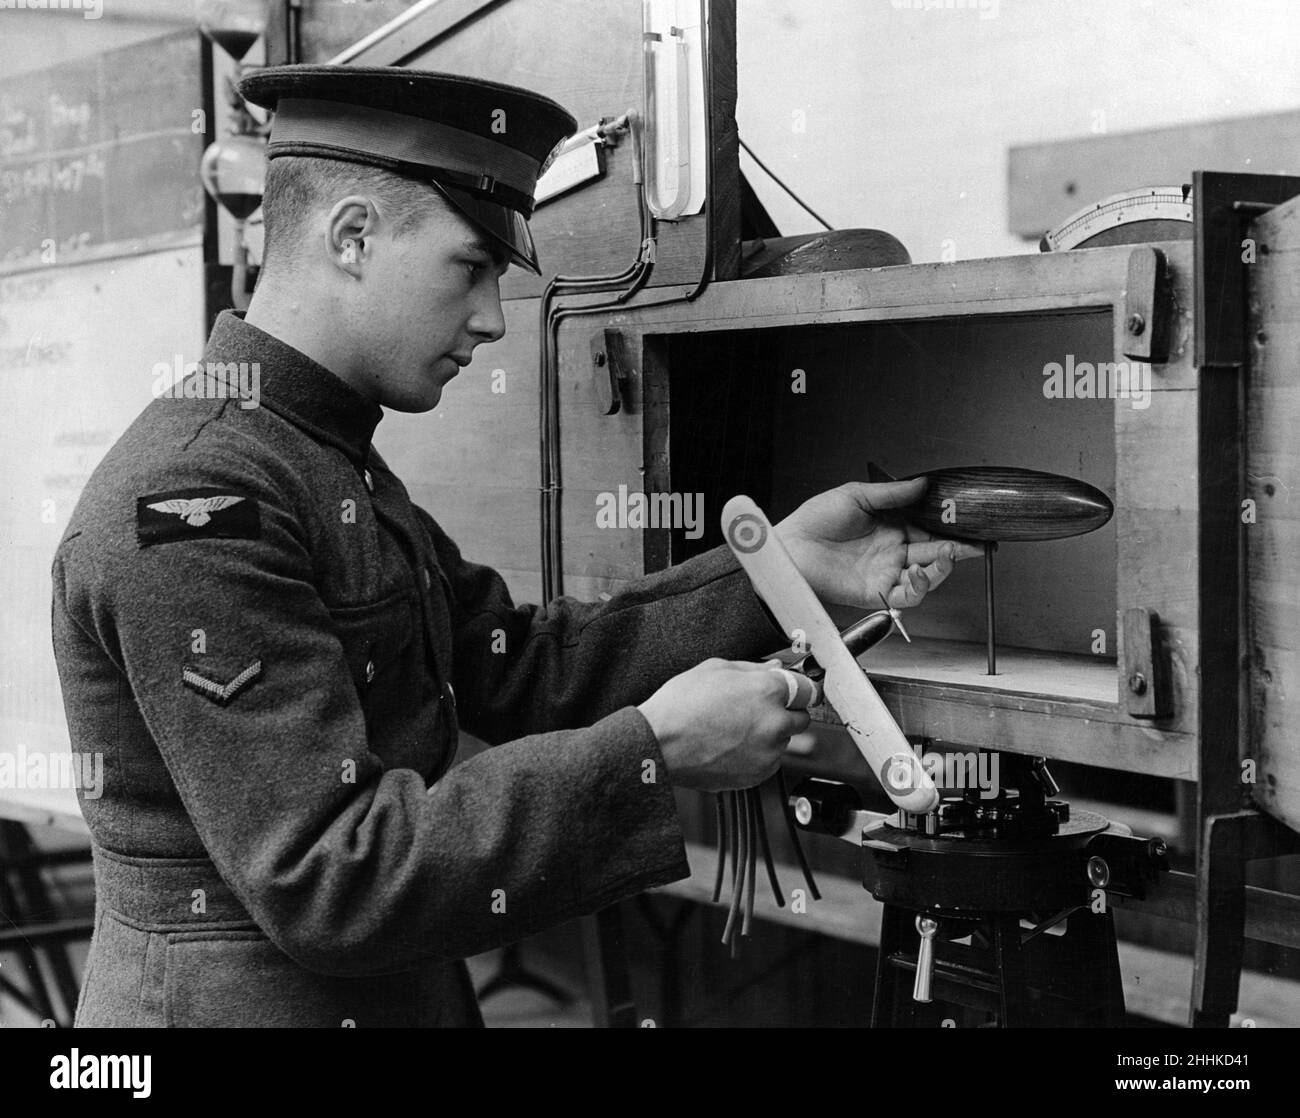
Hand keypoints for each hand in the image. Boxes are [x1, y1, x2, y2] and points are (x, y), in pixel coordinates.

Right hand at [637, 659, 811, 791]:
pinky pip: (770, 762)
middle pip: (801, 717)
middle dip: (784, 712)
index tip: (795, 692)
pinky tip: (731, 745)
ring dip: (770, 735)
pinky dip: (758, 755)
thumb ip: (753, 668)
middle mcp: (774, 723)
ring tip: (734, 729)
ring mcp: (768, 752)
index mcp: (768, 691)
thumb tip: (775, 667)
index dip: (798, 689)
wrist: (660, 744)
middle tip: (755, 710)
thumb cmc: (680, 705)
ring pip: (785, 741)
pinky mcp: (758, 775)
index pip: (808, 690)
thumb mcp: (715, 669)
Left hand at [774, 478, 981, 610]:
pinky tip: (920, 574)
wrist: (790, 548)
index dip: (951, 527)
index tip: (970, 523)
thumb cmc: (813, 522)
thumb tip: (922, 483)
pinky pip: (906, 596)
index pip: (930, 527)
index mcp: (891, 527)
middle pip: (935, 552)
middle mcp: (892, 551)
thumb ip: (892, 493)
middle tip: (976, 545)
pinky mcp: (876, 592)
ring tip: (947, 555)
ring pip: (927, 576)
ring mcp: (886, 572)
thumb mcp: (855, 495)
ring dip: (942, 567)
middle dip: (958, 549)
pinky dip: (919, 588)